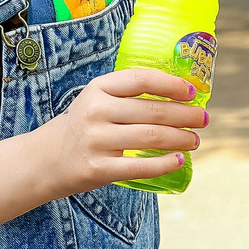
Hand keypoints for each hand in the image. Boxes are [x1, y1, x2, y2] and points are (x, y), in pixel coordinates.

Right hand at [26, 67, 204, 195]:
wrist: (44, 160)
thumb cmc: (83, 126)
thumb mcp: (97, 100)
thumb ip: (128, 96)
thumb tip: (181, 98)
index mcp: (98, 89)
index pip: (141, 80)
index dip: (171, 85)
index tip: (192, 92)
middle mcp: (96, 111)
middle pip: (153, 111)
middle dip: (186, 116)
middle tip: (204, 119)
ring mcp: (96, 141)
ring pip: (152, 137)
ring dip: (181, 138)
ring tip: (195, 140)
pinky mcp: (98, 168)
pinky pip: (141, 167)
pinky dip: (165, 163)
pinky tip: (179, 160)